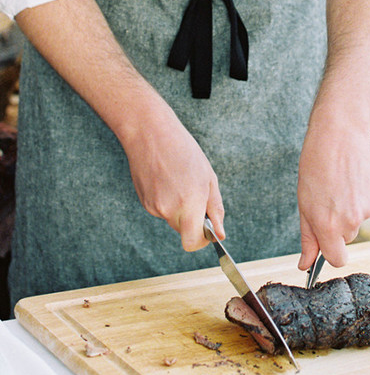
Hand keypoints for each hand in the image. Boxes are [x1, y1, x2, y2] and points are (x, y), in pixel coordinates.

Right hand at [121, 97, 224, 251]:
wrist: (149, 132)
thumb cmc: (183, 150)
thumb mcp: (208, 177)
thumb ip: (214, 208)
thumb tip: (220, 233)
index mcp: (189, 204)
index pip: (192, 242)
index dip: (201, 240)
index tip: (207, 230)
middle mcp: (169, 210)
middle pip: (183, 230)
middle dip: (192, 219)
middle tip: (195, 192)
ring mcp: (153, 206)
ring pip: (172, 218)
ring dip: (179, 206)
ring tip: (179, 179)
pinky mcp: (143, 200)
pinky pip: (160, 208)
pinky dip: (166, 199)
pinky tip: (166, 178)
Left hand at [297, 118, 369, 270]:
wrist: (339, 133)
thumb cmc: (316, 164)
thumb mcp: (304, 202)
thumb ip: (308, 238)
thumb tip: (305, 265)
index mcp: (329, 225)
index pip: (338, 260)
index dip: (331, 252)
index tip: (327, 242)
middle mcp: (351, 221)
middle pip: (347, 237)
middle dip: (338, 224)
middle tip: (328, 198)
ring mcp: (369, 209)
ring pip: (358, 219)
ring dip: (351, 207)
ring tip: (340, 183)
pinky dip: (363, 196)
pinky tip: (353, 178)